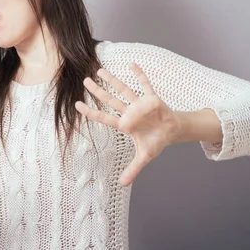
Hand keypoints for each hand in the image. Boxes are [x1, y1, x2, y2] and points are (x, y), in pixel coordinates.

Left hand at [74, 63, 181, 186]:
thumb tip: (123, 185)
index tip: (77, 105)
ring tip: (100, 70)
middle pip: (110, 100)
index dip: (91, 112)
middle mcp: (129, 112)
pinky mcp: (152, 98)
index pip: (105, 118)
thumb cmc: (155, 141)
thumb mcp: (144, 157)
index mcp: (125, 124)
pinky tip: (131, 64)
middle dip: (98, 91)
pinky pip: (145, 84)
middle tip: (85, 81)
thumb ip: (133, 169)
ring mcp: (140, 104)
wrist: (172, 132)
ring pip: (124, 90)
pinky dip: (139, 75)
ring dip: (113, 80)